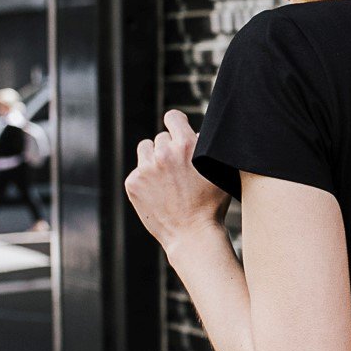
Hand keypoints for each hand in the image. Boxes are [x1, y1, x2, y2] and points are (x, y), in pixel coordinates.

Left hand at [124, 109, 229, 252]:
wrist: (192, 234)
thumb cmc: (211, 204)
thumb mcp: (218, 170)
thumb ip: (207, 147)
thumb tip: (196, 133)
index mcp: (186, 145)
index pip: (172, 117)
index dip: (176, 122)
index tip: (177, 128)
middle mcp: (163, 153)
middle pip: (161, 138)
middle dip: (169, 149)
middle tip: (178, 169)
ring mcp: (145, 168)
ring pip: (146, 149)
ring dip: (153, 158)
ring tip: (166, 177)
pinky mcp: (133, 183)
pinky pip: (137, 171)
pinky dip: (145, 179)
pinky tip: (158, 192)